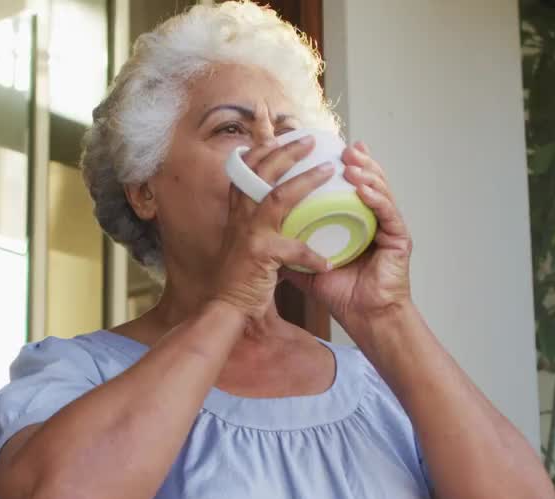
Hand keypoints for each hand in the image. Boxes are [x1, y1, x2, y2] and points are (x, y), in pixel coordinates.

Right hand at [213, 137, 334, 317]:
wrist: (226, 306)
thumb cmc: (241, 276)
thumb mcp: (246, 241)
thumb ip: (260, 223)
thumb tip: (281, 209)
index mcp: (238, 211)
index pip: (245, 170)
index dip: (261, 150)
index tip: (279, 137)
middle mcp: (241, 216)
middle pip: (262, 171)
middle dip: (288, 152)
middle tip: (312, 140)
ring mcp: (249, 233)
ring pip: (279, 196)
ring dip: (306, 180)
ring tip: (328, 170)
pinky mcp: (260, 254)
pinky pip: (292, 248)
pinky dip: (311, 255)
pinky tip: (327, 262)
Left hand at [283, 141, 413, 331]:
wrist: (364, 318)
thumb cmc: (342, 293)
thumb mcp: (309, 266)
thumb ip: (291, 248)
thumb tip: (264, 235)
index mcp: (355, 221)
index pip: (348, 186)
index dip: (339, 166)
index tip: (323, 149)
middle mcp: (373, 219)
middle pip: (367, 180)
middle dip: (356, 161)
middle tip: (342, 146)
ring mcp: (388, 227)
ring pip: (380, 190)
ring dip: (366, 173)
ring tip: (350, 161)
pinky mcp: (399, 239)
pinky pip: (387, 212)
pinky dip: (376, 198)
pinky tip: (363, 189)